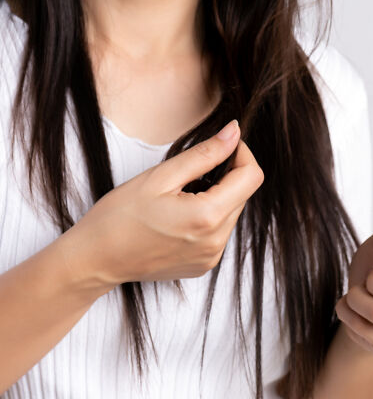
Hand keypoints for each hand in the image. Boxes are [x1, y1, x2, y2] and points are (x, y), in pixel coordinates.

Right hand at [61, 120, 263, 286]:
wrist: (95, 259)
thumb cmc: (119, 216)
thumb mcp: (161, 176)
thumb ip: (204, 154)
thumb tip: (234, 133)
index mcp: (208, 217)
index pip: (252, 176)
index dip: (241, 154)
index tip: (222, 145)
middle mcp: (216, 241)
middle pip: (243, 194)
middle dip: (225, 176)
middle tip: (190, 172)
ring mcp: (211, 256)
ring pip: (232, 212)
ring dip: (216, 197)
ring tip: (179, 197)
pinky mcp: (204, 264)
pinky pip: (219, 231)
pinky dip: (207, 217)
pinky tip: (178, 217)